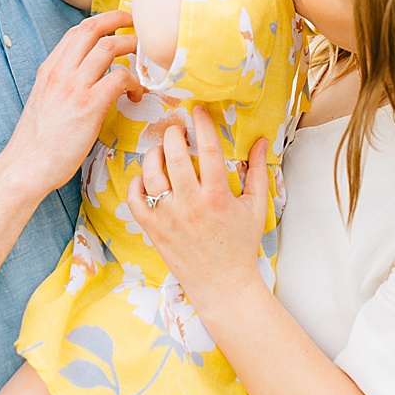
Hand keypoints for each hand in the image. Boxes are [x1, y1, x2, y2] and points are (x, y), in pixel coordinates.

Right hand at [2, 11, 135, 199]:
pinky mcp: (90, 105)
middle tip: (137, 25)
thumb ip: (61, 87)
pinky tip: (136, 92)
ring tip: (145, 57)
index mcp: (48, 70)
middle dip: (118, 20)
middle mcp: (60, 72)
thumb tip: (84, 84)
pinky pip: (120, 78)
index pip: (76, 32)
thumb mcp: (43, 102)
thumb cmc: (36, 143)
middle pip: (92, 29)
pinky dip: (134, 80)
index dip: (100, 22)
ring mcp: (74, 87)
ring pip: (109, 47)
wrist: (26, 165)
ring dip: (132, 47)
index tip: (116, 23)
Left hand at [127, 109, 270, 309]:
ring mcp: (168, 217)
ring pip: (150, 173)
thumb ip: (257, 171)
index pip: (208, 149)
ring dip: (154, 154)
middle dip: (174, 133)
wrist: (223, 284)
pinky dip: (135, 183)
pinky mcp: (152, 228)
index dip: (202, 124)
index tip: (197, 110)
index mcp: (218, 197)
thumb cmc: (241, 244)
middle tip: (177, 129)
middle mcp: (191, 204)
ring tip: (162, 150)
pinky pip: (134, 198)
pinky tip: (146, 178)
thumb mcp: (256, 207)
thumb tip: (260, 140)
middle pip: (174, 155)